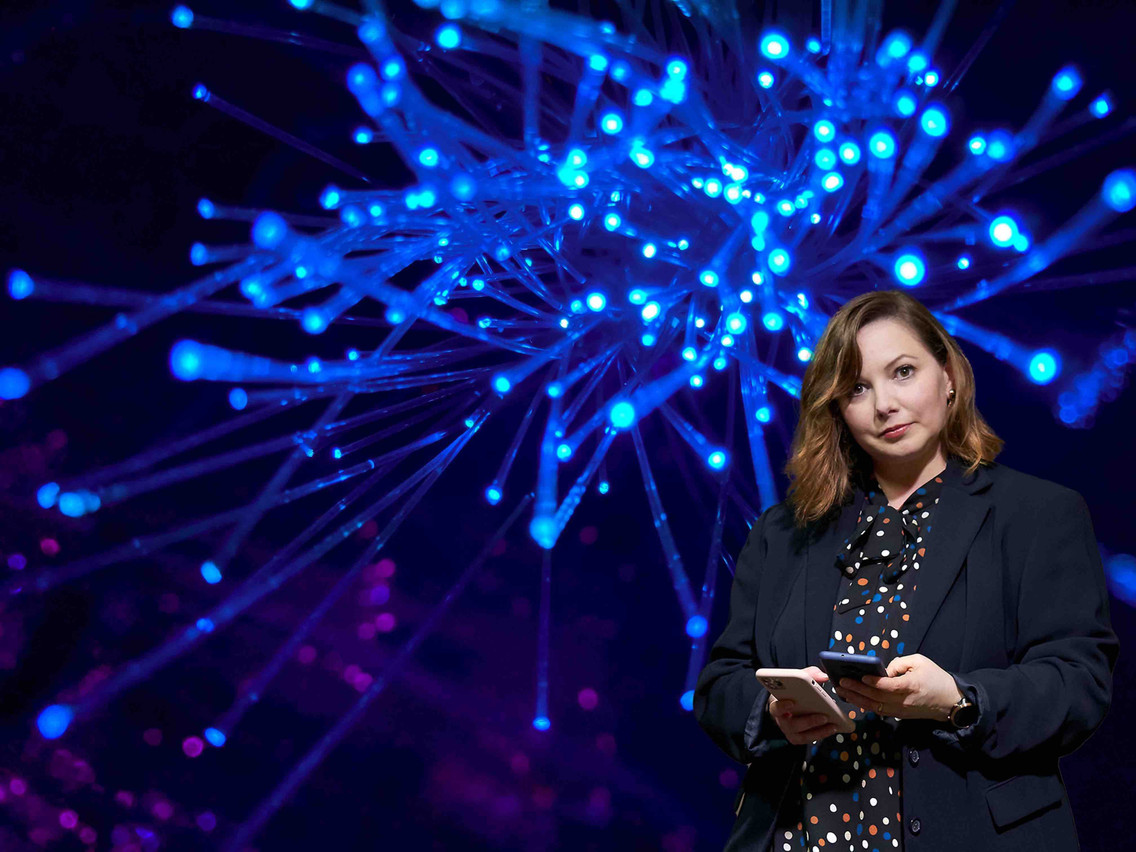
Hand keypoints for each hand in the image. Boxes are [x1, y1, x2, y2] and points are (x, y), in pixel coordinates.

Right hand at [767, 666, 837, 744]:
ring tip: (833, 724)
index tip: (792, 702)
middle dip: (808, 721)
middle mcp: (781, 720)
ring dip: (818, 731)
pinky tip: (832, 728)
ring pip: (800, 736)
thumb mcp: (800, 678)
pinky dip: (821, 734)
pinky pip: (808, 739)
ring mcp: (789, 730)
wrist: (791, 700)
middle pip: (790, 725)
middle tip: (823, 716)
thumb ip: (810, 674)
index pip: (775, 707)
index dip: (782, 706)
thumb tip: (823, 676)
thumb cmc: (794, 690)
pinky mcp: (798, 737)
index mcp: (777, 704)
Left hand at [833, 654, 962, 720]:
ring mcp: (901, 711)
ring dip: (856, 700)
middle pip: (877, 698)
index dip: (875, 683)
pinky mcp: (899, 715)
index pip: (890, 687)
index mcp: (912, 686)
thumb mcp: (920, 662)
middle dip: (857, 690)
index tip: (862, 677)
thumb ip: (899, 664)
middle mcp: (904, 701)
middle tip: (841, 682)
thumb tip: (882, 671)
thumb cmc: (936, 678)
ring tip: (841, 691)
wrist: (950, 701)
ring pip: (875, 707)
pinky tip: (853, 699)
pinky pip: (879, 711)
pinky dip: (865, 705)